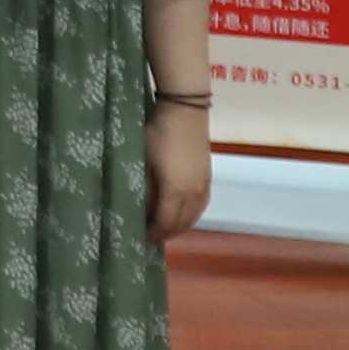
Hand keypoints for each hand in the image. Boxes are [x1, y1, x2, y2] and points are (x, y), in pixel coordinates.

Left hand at [149, 99, 215, 238]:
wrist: (184, 111)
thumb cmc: (156, 133)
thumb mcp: (142, 159)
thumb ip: (142, 187)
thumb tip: (139, 207)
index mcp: (176, 190)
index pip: (166, 222)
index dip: (155, 233)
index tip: (142, 238)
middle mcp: (194, 192)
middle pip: (182, 222)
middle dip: (168, 233)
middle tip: (152, 237)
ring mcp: (204, 184)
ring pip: (195, 215)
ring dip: (181, 225)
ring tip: (166, 228)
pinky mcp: (208, 176)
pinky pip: (201, 205)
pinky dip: (192, 214)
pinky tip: (183, 213)